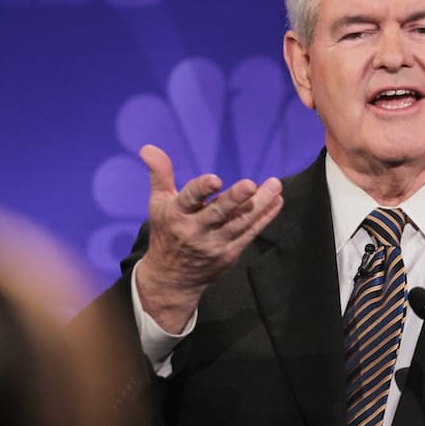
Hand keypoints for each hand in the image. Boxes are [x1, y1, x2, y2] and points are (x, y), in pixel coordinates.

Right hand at [135, 144, 283, 332]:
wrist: (172, 278)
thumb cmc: (167, 232)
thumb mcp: (159, 203)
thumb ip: (160, 174)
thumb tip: (148, 147)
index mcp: (176, 215)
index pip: (189, 199)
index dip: (202, 189)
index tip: (215, 180)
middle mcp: (195, 231)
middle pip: (218, 213)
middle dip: (234, 199)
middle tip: (250, 184)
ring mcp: (215, 244)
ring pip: (240, 223)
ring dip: (260, 204)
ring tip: (276, 186)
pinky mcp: (230, 253)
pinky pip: (250, 233)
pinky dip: (265, 217)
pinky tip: (277, 201)